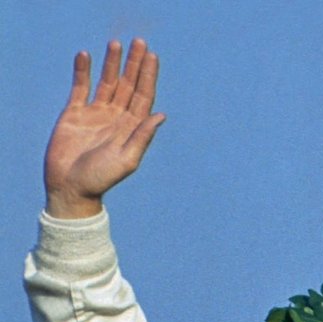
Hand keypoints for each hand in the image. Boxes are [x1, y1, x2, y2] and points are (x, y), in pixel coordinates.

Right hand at [44, 39, 164, 218]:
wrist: (71, 187)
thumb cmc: (100, 179)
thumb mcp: (126, 160)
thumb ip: (142, 137)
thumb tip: (161, 116)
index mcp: (131, 129)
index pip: (143, 97)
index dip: (148, 76)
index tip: (152, 56)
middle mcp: (116, 118)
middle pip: (128, 85)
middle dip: (134, 65)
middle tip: (140, 42)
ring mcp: (95, 114)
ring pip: (107, 83)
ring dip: (112, 64)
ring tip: (116, 43)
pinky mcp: (75, 114)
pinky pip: (80, 87)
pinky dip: (83, 72)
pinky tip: (86, 56)